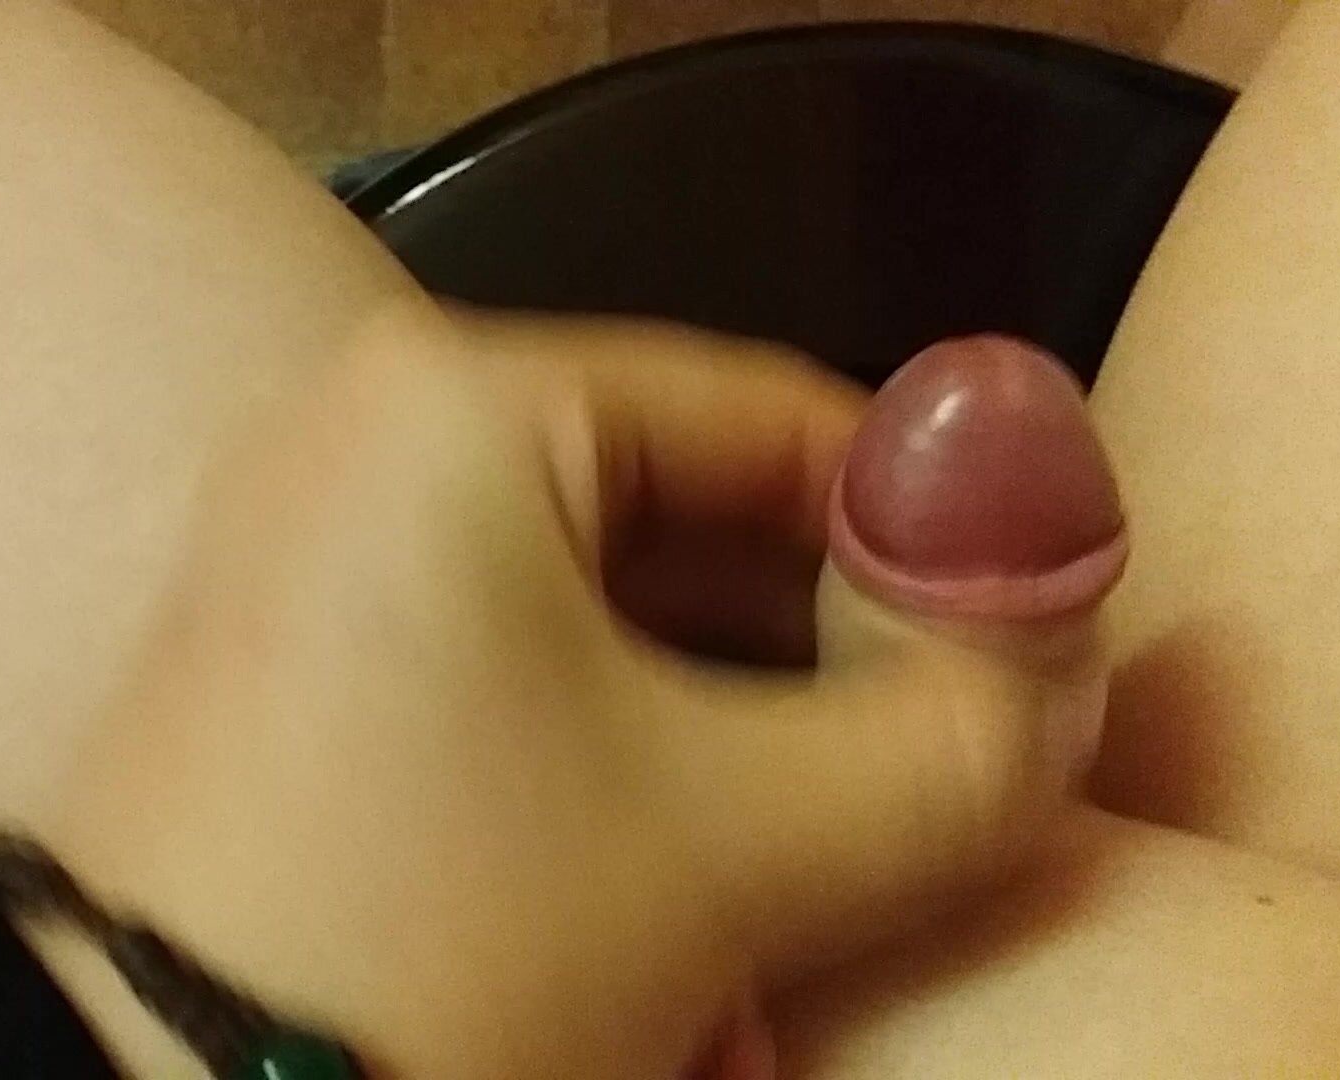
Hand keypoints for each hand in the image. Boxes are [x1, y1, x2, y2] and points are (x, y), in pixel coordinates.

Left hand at [44, 308, 1125, 1078]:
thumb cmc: (441, 932)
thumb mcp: (745, 847)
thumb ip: (959, 741)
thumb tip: (1057, 671)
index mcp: (457, 400)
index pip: (771, 416)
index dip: (922, 535)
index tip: (1017, 656)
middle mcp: (360, 437)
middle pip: (681, 516)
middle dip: (814, 658)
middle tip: (917, 776)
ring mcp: (304, 548)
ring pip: (594, 612)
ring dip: (719, 731)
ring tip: (797, 854)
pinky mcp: (281, 659)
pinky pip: (496, 669)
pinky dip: (600, 754)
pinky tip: (664, 875)